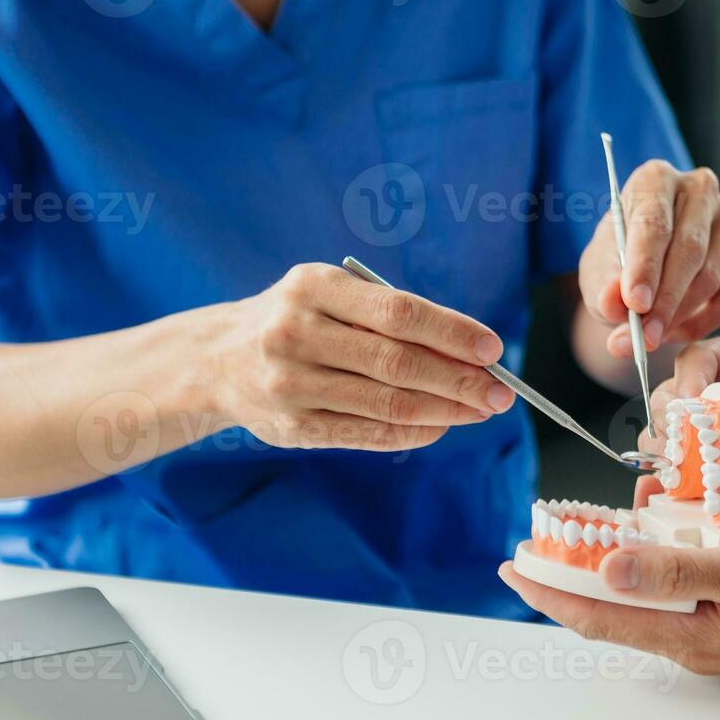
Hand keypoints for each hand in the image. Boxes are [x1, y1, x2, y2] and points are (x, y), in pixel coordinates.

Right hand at [208, 263, 514, 450]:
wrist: (217, 359)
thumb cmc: (299, 321)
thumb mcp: (332, 296)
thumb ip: (390, 317)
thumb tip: (470, 351)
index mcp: (312, 287)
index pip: (398, 312)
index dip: (452, 332)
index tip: (493, 348)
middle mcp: (296, 333)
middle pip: (397, 362)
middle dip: (459, 379)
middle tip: (502, 391)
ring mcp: (290, 384)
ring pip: (387, 403)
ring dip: (445, 410)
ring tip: (480, 409)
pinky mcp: (292, 427)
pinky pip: (368, 433)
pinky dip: (414, 432)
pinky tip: (442, 426)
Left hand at [499, 537, 719, 683]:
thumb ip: (674, 570)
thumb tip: (607, 570)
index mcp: (684, 633)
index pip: (593, 614)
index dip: (547, 589)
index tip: (511, 563)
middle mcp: (688, 643)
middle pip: (606, 614)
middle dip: (563, 583)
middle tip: (533, 548)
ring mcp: (708, 638)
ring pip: (635, 607)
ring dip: (600, 578)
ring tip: (574, 544)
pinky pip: (668, 602)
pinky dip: (642, 575)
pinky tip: (642, 549)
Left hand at [579, 162, 719, 356]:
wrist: (648, 270)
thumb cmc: (619, 264)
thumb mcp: (599, 277)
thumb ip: (604, 289)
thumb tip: (615, 303)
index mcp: (655, 179)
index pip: (654, 222)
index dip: (645, 266)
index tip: (635, 304)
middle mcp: (699, 187)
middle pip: (689, 249)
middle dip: (664, 301)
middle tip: (644, 338)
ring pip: (711, 276)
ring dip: (680, 315)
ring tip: (652, 336)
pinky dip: (705, 321)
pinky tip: (678, 330)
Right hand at [636, 330, 719, 551]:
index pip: (701, 358)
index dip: (689, 379)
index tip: (692, 405)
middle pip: (670, 396)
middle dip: (670, 422)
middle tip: (683, 448)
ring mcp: (712, 439)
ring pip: (663, 438)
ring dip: (667, 457)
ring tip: (684, 475)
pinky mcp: (710, 477)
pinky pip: (675, 481)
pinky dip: (670, 489)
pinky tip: (677, 497)